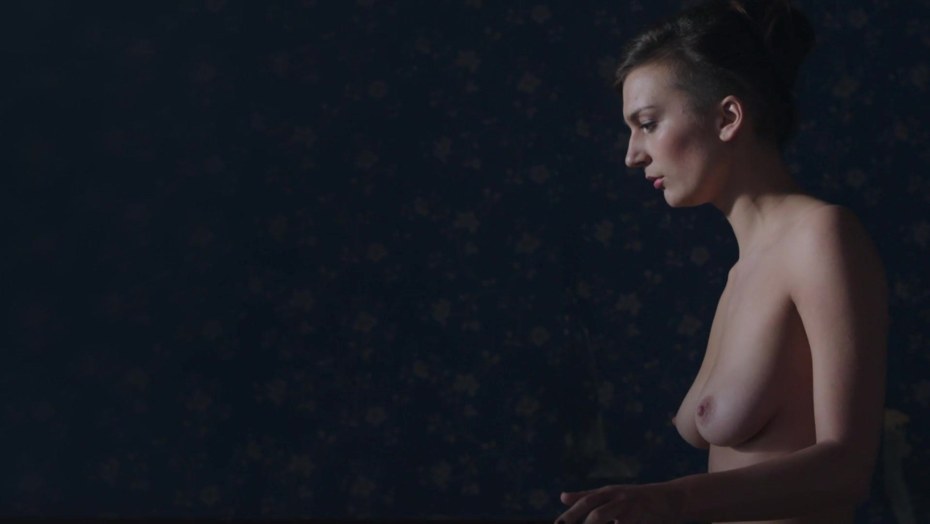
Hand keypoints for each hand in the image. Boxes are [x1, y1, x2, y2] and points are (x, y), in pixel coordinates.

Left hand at [554, 482, 683, 523]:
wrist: (671, 498)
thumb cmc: (636, 499)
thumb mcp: (611, 494)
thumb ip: (587, 496)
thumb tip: (562, 497)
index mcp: (608, 492)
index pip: (585, 502)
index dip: (570, 515)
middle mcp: (619, 498)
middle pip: (596, 515)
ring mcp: (632, 509)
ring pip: (607, 519)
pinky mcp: (643, 518)